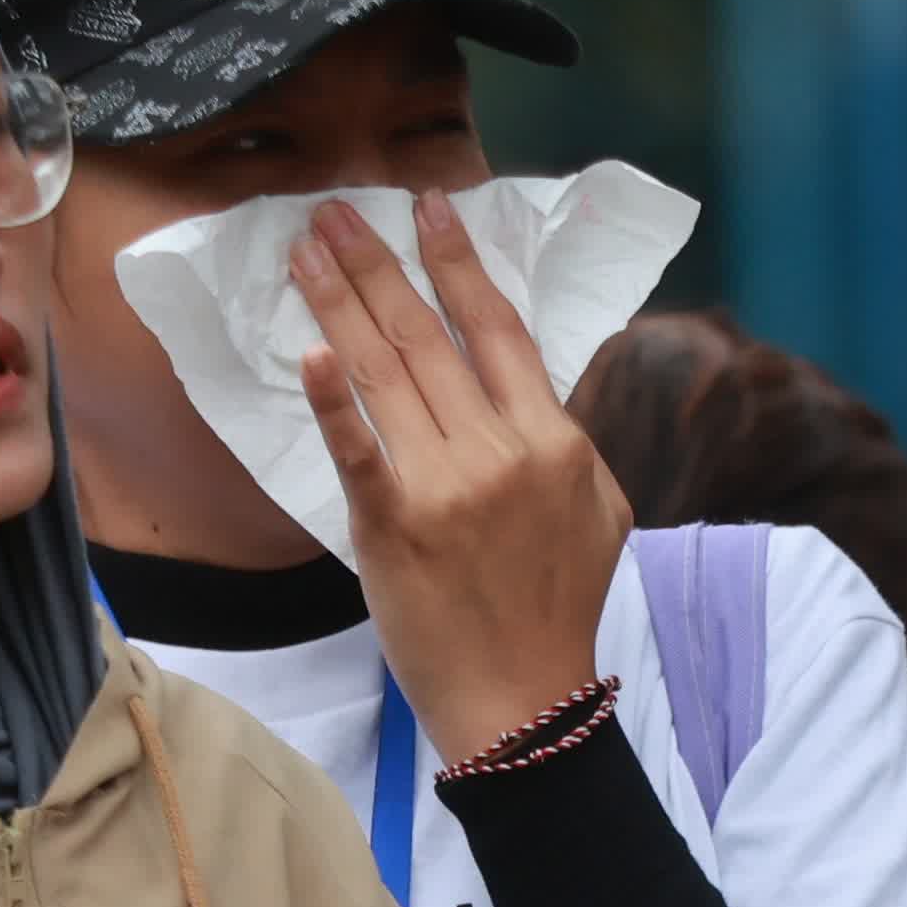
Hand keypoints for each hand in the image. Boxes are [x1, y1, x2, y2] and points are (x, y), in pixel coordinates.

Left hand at [293, 194, 633, 760]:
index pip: (500, 329)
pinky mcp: (394, 528)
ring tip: (306, 252)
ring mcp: (446, 487)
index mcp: (554, 439)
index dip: (460, 263)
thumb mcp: (600, 512)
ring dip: (342, 303)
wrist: (523, 698)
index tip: (429, 208)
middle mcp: (501, 451)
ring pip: (386, 374)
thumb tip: (536, 387)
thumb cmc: (558, 607)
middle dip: (379, 265)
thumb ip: (568, 441)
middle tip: (335, 211)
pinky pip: (358, 452)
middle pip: (430, 337)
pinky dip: (332, 401)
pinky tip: (308, 351)